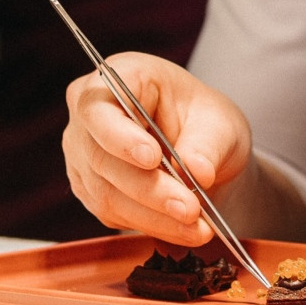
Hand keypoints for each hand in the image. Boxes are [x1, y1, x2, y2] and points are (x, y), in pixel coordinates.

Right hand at [63, 53, 253, 247]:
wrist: (204, 151)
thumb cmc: (207, 121)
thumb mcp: (221, 123)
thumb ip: (207, 145)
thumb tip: (197, 173)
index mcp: (122, 75)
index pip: (100, 105)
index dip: (121, 135)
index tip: (153, 158)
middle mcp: (91, 114)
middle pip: (104, 157)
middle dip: (151, 188)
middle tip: (190, 207)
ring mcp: (84, 153)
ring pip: (108, 192)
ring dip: (155, 215)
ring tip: (197, 226)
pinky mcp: (91, 188)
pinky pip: (115, 213)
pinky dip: (152, 224)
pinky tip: (184, 230)